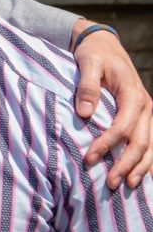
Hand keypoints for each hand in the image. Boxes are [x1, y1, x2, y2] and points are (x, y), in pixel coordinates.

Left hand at [72, 20, 152, 189]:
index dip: (107, 145)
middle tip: (110, 183)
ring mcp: (146, 114)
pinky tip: (138, 174)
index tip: (89, 159)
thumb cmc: (95, 54)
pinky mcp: (141, 117)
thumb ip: (87, 86)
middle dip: (126, 165)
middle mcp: (145, 107)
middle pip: (140, 142)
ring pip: (149, 146)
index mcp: (133, 95)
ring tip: (128, 186)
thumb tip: (84, 114)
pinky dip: (145, 160)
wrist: (105, 45)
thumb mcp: (89, 63)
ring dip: (139, 167)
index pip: (122, 127)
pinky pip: (148, 142)